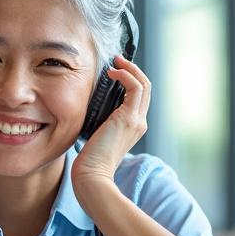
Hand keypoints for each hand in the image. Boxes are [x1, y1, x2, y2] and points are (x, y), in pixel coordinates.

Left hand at [72, 55, 150, 192]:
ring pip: (143, 85)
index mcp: (133, 127)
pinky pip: (135, 87)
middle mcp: (139, 123)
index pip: (139, 98)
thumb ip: (99, 122)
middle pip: (145, 88)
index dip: (131, 80)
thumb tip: (89, 108)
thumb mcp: (96, 135)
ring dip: (130, 69)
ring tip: (115, 61)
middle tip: (117, 60)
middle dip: (132, 70)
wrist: (92, 175)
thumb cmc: (89, 160)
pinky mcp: (128, 118)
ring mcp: (136, 120)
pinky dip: (126, 75)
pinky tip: (112, 72)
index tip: (115, 70)